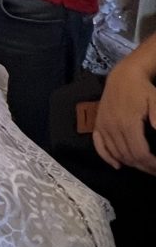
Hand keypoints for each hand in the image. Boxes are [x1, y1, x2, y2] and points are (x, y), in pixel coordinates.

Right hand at [93, 59, 155, 174]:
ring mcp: (103, 126)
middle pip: (128, 156)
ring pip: (115, 153)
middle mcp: (113, 127)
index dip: (151, 164)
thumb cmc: (142, 89)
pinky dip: (107, 158)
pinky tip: (117, 165)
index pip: (139, 153)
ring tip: (144, 167)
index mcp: (128, 123)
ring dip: (130, 164)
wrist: (122, 76)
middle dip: (143, 167)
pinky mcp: (98, 125)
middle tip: (155, 170)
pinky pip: (99, 146)